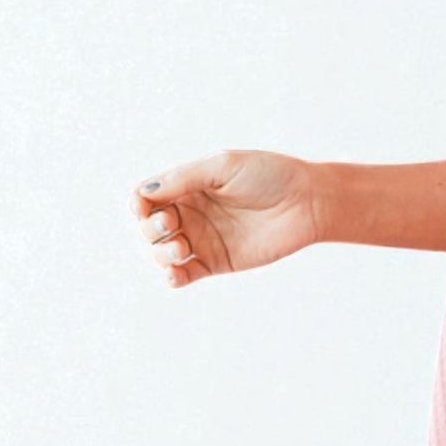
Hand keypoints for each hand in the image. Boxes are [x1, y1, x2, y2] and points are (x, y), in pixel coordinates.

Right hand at [128, 149, 320, 287]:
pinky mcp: (216, 262)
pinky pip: (184, 275)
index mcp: (189, 186)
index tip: (143, 205)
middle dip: (150, 228)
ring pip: (161, 252)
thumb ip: (184, 179)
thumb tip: (144, 193)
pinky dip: (172, 277)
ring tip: (180, 248)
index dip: (138, 203)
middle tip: (171, 223)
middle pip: (149, 226)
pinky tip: (175, 273)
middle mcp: (192, 213)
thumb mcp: (223, 167)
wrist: (307, 202)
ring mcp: (203, 239)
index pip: (147, 197)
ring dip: (160, 252)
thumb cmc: (270, 175)